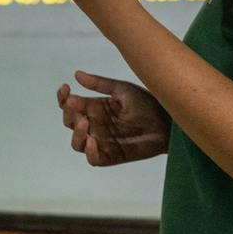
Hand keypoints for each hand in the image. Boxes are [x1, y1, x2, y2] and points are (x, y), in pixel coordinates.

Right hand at [57, 71, 171, 165]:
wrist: (167, 121)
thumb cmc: (148, 103)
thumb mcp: (122, 89)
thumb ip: (99, 84)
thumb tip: (76, 74)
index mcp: (96, 108)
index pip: (72, 105)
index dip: (64, 98)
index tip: (66, 88)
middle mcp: (95, 125)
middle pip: (70, 123)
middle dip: (69, 115)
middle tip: (76, 106)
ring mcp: (102, 141)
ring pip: (77, 143)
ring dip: (76, 133)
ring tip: (85, 122)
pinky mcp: (111, 156)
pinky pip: (94, 159)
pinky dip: (89, 152)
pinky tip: (92, 142)